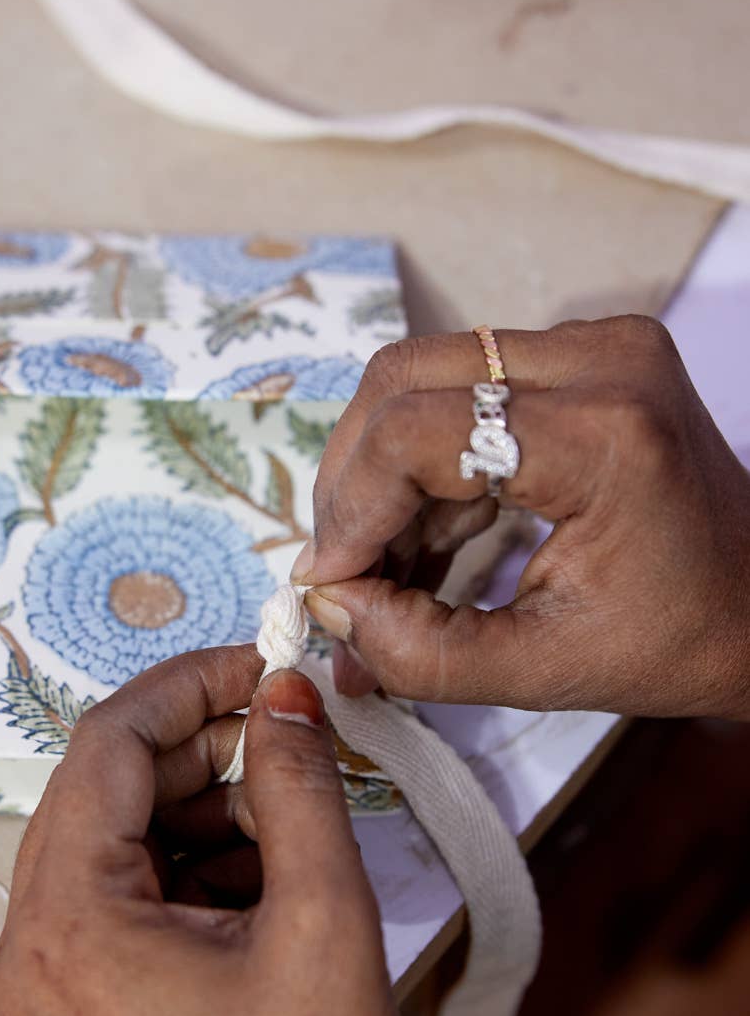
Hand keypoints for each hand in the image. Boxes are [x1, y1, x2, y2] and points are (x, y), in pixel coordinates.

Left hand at [0, 647, 452, 1015]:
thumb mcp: (323, 916)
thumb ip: (298, 781)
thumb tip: (285, 693)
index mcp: (63, 929)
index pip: (103, 747)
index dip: (188, 685)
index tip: (259, 661)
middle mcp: (23, 958)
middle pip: (101, 793)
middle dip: (198, 751)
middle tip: (286, 729)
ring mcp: (37, 993)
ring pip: (111, 844)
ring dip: (198, 811)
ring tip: (290, 819)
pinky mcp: (66, 1015)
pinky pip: (114, 899)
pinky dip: (184, 869)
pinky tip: (262, 876)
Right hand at [294, 316, 749, 718]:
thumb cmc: (685, 641)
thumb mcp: (548, 670)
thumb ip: (423, 652)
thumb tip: (331, 608)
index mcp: (605, 435)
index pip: (418, 432)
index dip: (351, 509)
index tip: (331, 586)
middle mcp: (600, 359)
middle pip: (403, 380)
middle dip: (353, 483)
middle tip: (344, 573)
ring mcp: (593, 345)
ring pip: (421, 379)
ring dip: (382, 476)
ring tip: (385, 571)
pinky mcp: (582, 355)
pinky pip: (459, 389)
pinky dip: (423, 467)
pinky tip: (424, 544)